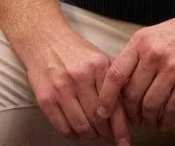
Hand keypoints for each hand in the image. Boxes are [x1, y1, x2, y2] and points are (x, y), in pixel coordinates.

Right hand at [13, 23, 131, 143]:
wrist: (45, 40)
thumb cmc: (75, 50)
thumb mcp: (99, 57)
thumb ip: (113, 77)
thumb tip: (129, 105)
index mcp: (99, 66)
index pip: (114, 104)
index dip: (121, 128)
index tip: (124, 141)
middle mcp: (81, 77)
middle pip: (99, 119)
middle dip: (106, 134)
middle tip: (110, 138)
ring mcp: (62, 89)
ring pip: (82, 126)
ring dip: (90, 135)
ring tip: (94, 132)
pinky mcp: (46, 99)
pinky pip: (63, 127)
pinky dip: (73, 134)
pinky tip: (77, 129)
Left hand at [96, 5, 174, 131]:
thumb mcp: (157, 34)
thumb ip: (139, 56)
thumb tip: (122, 86)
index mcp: (141, 41)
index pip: (115, 75)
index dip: (106, 98)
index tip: (103, 112)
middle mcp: (154, 54)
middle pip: (131, 95)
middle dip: (129, 114)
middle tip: (133, 120)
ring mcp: (172, 68)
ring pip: (149, 105)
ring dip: (147, 120)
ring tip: (150, 122)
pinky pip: (170, 110)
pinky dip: (165, 121)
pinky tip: (166, 121)